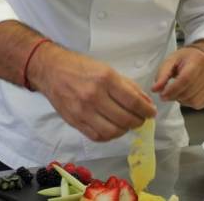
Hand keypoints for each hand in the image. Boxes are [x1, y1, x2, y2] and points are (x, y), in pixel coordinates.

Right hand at [28, 45, 156, 141]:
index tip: (151, 113)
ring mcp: (83, 111)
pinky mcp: (75, 121)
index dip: (147, 110)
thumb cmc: (80, 67)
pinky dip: (109, 135)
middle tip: (141, 118)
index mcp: (105, 79)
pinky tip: (113, 128)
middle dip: (138, 121)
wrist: (51, 70)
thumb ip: (128, 86)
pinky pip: (97, 136)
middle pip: (125, 119)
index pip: (133, 101)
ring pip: (113, 132)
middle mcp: (94, 96)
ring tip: (127, 124)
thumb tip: (146, 103)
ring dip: (125, 130)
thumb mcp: (107, 69)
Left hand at [152, 46, 203, 109]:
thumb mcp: (171, 61)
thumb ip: (162, 75)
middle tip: (166, 94)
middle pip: (189, 92)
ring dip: (181, 100)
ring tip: (177, 92)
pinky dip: (189, 103)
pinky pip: (199, 104)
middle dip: (174, 96)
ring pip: (194, 101)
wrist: (202, 57)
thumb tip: (155, 89)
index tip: (162, 95)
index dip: (172, 90)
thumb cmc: (185, 59)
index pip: (186, 79)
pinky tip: (185, 94)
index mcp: (198, 60)